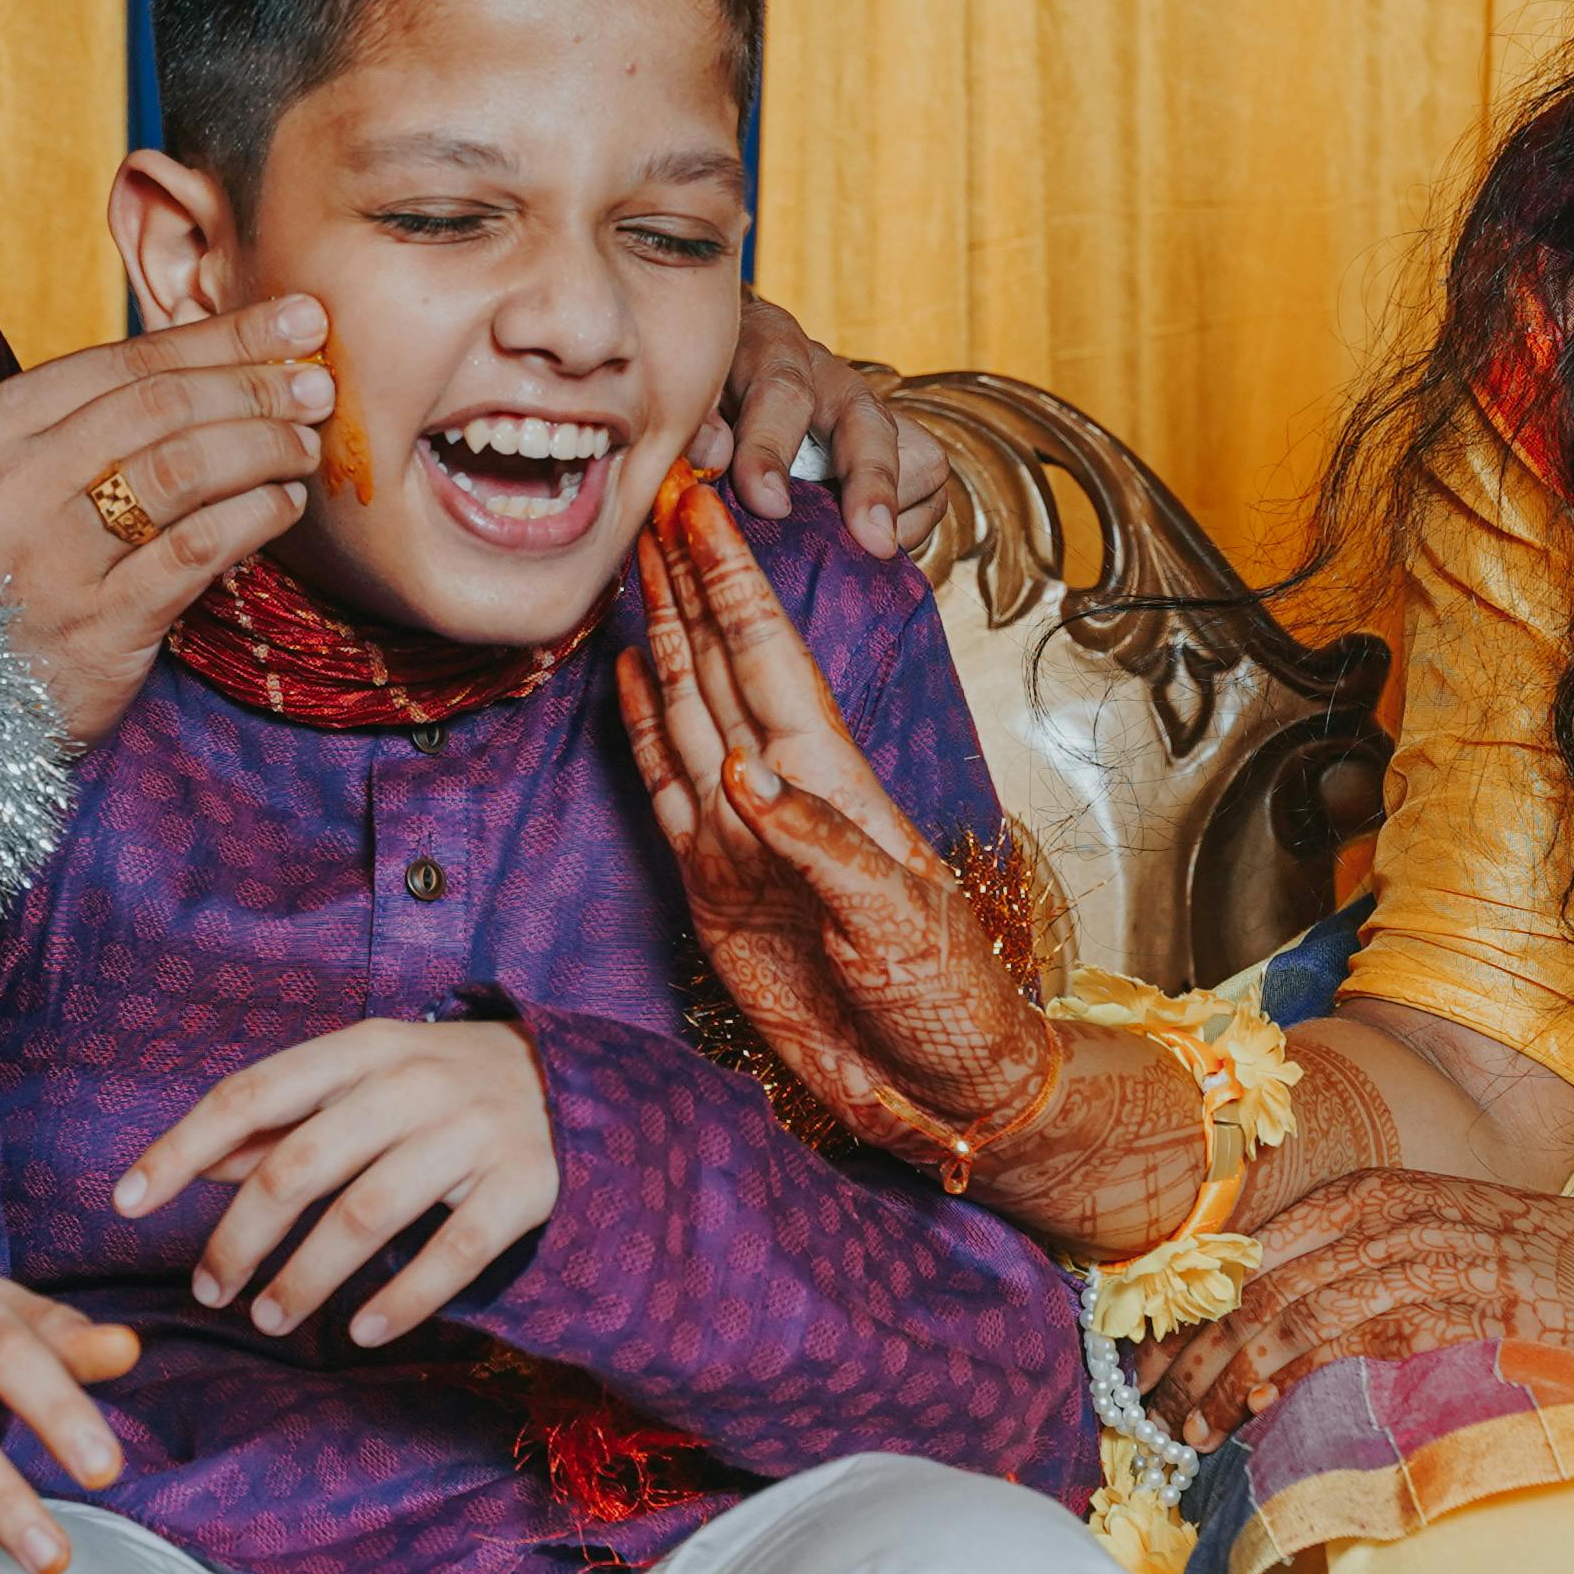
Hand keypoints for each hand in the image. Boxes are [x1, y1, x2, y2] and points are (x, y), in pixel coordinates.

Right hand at [0, 299, 332, 748]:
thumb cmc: (8, 578)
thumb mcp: (21, 487)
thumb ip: (97, 426)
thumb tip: (233, 355)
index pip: (124, 360)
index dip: (222, 336)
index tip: (299, 318)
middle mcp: (11, 489)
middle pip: (160, 406)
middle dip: (254, 384)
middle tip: (318, 380)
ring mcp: (50, 561)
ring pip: (182, 469)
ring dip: (263, 445)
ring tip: (306, 443)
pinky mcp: (96, 628)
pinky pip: (195, 551)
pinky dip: (254, 516)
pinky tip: (284, 504)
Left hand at [110, 1018, 557, 1347]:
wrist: (575, 1084)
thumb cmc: (442, 1086)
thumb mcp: (364, 1080)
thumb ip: (284, 1120)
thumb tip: (194, 1163)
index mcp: (362, 1048)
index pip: (250, 1094)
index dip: (181, 1148)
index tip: (124, 1201)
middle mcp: (413, 1083)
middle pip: (299, 1166)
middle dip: (240, 1238)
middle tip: (210, 1292)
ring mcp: (472, 1133)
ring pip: (366, 1216)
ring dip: (306, 1279)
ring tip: (271, 1320)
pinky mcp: (525, 1185)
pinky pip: (453, 1255)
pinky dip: (401, 1301)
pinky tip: (361, 1332)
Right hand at [612, 485, 1043, 1161]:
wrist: (940, 1081)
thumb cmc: (944, 996)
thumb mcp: (895, 920)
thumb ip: (817, 844)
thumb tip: (743, 777)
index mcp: (833, 780)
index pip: (770, 653)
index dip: (733, 577)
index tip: (701, 503)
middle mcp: (780, 789)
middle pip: (721, 659)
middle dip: (688, 576)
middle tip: (655, 492)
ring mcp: (740, 833)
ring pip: (687, 706)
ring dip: (660, 630)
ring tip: (633, 560)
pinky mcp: (710, 885)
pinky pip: (664, 786)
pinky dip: (642, 726)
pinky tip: (629, 673)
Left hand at [703, 301, 949, 557]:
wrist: (732, 358)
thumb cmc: (704, 385)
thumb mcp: (686, 391)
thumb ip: (695, 421)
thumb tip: (712, 458)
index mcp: (771, 350)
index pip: (781, 391)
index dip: (772, 449)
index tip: (767, 503)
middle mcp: (831, 378)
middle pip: (869, 422)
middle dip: (872, 482)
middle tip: (872, 540)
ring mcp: (869, 414)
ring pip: (920, 455)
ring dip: (896, 510)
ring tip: (867, 551)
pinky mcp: (895, 447)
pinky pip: (928, 488)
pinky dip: (908, 524)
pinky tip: (868, 548)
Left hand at [1136, 1169, 1573, 1445]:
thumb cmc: (1534, 1271)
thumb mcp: (1434, 1246)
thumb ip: (1357, 1275)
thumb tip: (1267, 1343)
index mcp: (1375, 1196)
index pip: (1255, 1253)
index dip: (1192, 1313)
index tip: (1148, 1366)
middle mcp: (1390, 1218)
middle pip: (1260, 1288)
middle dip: (1194, 1355)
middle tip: (1152, 1410)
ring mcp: (1425, 1260)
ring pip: (1294, 1319)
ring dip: (1231, 1381)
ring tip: (1192, 1431)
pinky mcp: (1460, 1309)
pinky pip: (1359, 1342)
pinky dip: (1300, 1377)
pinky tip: (1264, 1411)